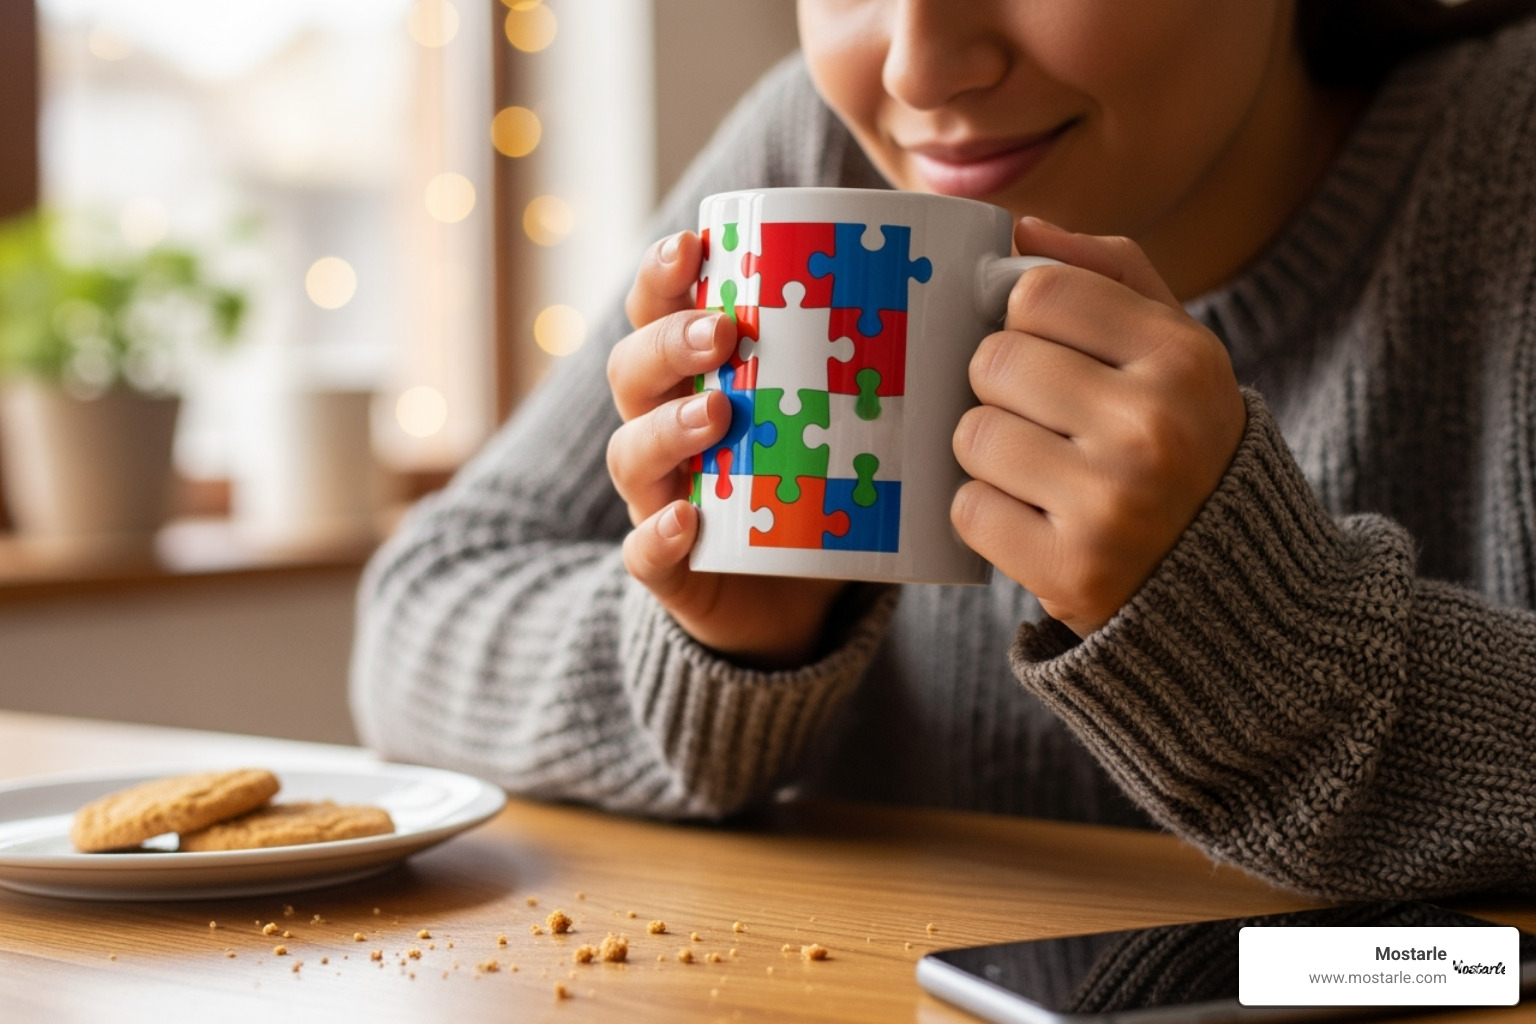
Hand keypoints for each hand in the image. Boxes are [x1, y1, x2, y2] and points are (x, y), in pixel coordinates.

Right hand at [607, 231, 846, 667]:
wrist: (794, 595)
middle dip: (670, 342)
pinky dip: (657, 536)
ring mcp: (657, 498)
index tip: (693, 245)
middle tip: (725, 331)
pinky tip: (687, 521)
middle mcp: (661, 428)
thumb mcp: (846, 411)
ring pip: (630, 454)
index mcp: (694, 377)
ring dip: (667, 428)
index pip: (657, 311)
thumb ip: (889, 354)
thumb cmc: (820, 480)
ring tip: (717, 415)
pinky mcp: (669, 568)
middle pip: (633, 371)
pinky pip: (644, 553)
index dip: (662, 275)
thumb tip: (993, 277)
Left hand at [951, 218, 1246, 636]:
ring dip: (988, 453)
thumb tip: (1020, 226)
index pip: (1036, 292)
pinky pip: (969, 509)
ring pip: (972, 433)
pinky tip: (1033, 519)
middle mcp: (1152, 427)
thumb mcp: (1177, 349)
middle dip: (1002, 388)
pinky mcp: (1070, 570)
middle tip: (1043, 420)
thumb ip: (1108, 275)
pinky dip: (987, 514)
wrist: (1228, 585)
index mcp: (1183, 358)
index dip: (1022, 319)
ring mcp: (1112, 504)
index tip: (1048, 352)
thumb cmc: (1181, 443)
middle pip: (994, 360)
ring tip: (1039, 471)